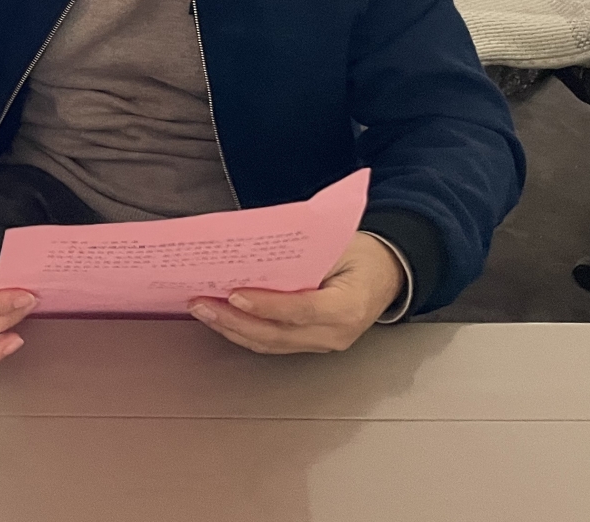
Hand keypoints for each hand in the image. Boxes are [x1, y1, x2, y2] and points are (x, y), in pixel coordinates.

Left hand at [188, 232, 405, 354]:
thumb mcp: (337, 245)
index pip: (300, 310)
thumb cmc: (362, 255)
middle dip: (234, 320)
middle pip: (277, 334)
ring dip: (232, 328)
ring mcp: (323, 344)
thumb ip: (301, 253)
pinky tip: (222, 319)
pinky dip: (244, 332)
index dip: (265, 305)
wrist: (387, 273)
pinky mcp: (311, 345)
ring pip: (270, 344)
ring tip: (203, 310)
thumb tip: (254, 251)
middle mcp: (335, 334)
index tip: (233, 294)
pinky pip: (273, 344)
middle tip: (202, 303)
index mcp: (347, 307)